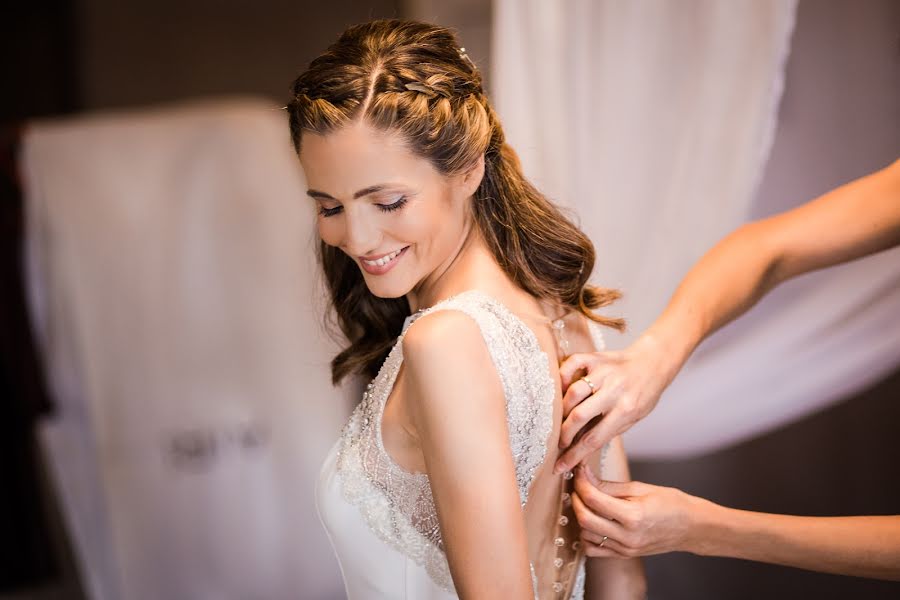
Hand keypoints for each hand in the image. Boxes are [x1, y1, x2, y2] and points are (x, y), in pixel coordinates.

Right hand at [554, 334, 677, 472]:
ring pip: (573, 392)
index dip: (574, 455)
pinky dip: (562, 376)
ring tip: (561, 419)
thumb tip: (581, 449)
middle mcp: (614, 390)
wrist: (653, 362)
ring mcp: (604, 372)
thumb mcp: (633, 418)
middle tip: (559, 443)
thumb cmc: (643, 394)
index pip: (594, 439)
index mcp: (626, 410)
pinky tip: (562, 389)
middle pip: (579, 416)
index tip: (560, 467)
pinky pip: (571, 364)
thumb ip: (608, 431)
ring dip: (562, 410)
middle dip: (564, 435)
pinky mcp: (596, 357)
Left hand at [571, 464, 707, 557]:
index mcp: (633, 516)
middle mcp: (627, 536)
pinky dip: (587, 535)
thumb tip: (584, 475)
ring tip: (587, 502)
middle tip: (579, 485)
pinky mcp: (623, 555)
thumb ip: (609, 485)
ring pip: (585, 535)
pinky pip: (593, 550)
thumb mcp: (641, 488)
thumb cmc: (671, 503)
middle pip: (584, 518)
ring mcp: (625, 549)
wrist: (691, 527)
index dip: (581, 482)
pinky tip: (594, 521)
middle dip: (576, 498)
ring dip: (580, 517)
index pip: (593, 499)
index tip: (579, 472)